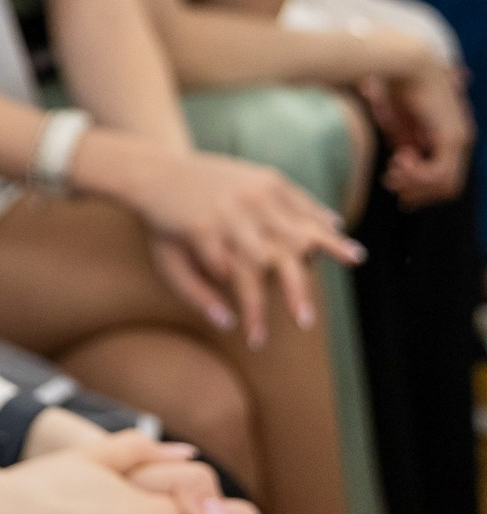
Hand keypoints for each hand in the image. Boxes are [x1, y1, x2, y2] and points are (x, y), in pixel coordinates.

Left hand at [84, 135, 362, 346]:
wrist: (157, 171)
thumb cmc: (163, 226)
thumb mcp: (166, 262)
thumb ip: (194, 294)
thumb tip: (227, 324)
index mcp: (207, 232)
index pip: (239, 283)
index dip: (252, 315)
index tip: (257, 342)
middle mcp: (234, 212)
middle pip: (275, 256)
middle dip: (293, 292)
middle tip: (305, 322)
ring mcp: (252, 191)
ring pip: (297, 223)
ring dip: (328, 243)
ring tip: (356, 258)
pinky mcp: (265, 177)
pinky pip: (299, 198)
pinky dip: (318, 213)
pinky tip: (337, 228)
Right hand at [364, 62, 474, 207]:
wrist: (403, 60)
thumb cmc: (396, 83)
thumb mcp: (399, 120)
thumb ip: (406, 141)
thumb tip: (405, 161)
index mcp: (450, 133)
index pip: (444, 175)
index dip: (420, 188)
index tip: (395, 187)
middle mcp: (461, 138)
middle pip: (448, 187)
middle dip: (417, 191)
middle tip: (390, 183)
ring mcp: (460, 138)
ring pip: (446, 185)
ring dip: (415, 185)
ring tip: (393, 171)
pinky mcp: (452, 137)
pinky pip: (440, 174)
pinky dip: (418, 176)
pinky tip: (399, 160)